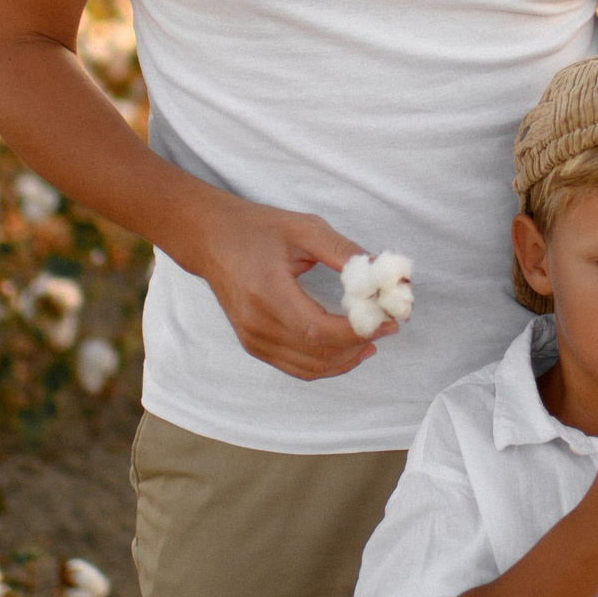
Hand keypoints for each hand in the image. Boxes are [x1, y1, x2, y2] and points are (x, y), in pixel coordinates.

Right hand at [182, 196, 386, 379]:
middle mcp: (257, 325)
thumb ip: (344, 251)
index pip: (319, 330)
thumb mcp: (304, 228)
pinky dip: (326, 364)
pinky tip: (347, 349)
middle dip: (359, 344)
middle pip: (318, 354)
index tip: (387, 320)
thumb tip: (381, 270)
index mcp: (267, 293)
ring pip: (310, 368)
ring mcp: (253, 340)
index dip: (357, 331)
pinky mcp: (254, 346)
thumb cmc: (257, 229)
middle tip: (387, 325)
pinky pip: (297, 368)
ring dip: (346, 358)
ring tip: (372, 338)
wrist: (210, 240)